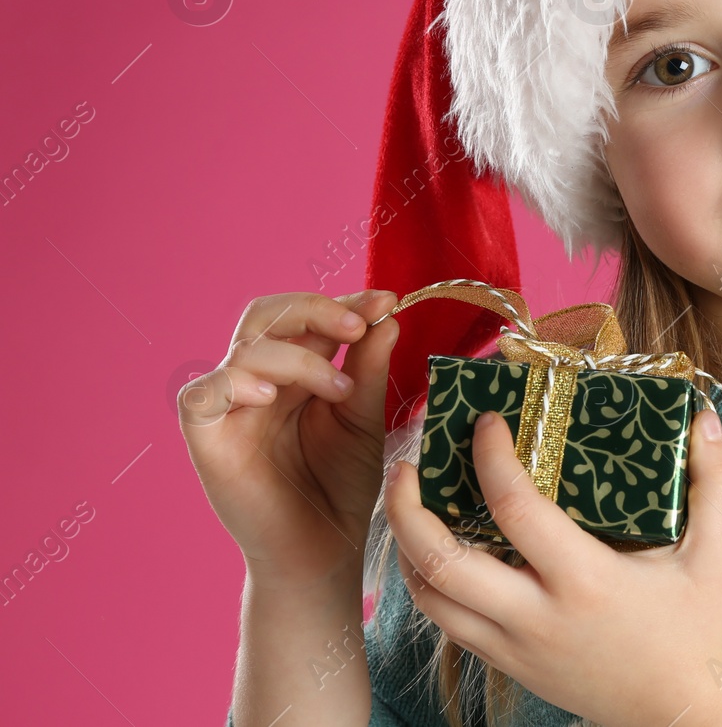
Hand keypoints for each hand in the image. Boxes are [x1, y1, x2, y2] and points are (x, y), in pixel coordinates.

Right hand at [179, 289, 398, 586]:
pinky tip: (269, 397)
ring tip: (338, 390)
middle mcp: (258, 383)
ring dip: (296, 357)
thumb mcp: (363, 418)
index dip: (343, 304)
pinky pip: (200, 395)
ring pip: (243, 349)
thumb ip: (367, 367)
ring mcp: (230, 410)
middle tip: (359, 325)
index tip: (386, 301)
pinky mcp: (207, 441)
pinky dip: (233, 383)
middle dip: (315, 310)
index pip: (307, 318)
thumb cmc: (341, 489)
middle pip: (267, 317)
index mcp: (296, 373)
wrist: (324, 554)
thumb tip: (385, 313)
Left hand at [384, 405, 721, 726]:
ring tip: (408, 502)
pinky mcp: (507, 664)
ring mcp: (516, 646)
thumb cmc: (699, 625)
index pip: (515, 509)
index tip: (486, 421)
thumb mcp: (719, 552)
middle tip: (406, 463)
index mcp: (587, 581)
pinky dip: (426, 581)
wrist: (680, 709)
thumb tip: (704, 417)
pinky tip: (434, 550)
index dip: (490, 457)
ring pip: (429, 598)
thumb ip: (715, 480)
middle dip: (408, 508)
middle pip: (441, 562)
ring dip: (406, 546)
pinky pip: (446, 622)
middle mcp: (539, 616)